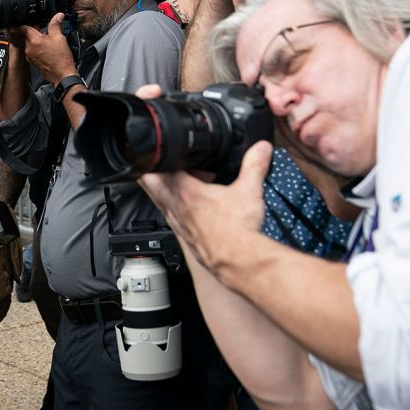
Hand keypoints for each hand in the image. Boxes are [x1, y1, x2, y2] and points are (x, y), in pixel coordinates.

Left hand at [18, 12, 78, 85]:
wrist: (62, 76)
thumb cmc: (61, 59)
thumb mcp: (59, 38)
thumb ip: (56, 25)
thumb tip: (58, 16)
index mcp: (33, 41)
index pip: (24, 28)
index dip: (25, 22)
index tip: (23, 19)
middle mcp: (29, 48)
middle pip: (27, 35)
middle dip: (33, 31)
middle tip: (42, 29)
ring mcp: (30, 56)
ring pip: (30, 43)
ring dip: (36, 40)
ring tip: (47, 40)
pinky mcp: (33, 62)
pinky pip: (32, 51)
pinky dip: (37, 47)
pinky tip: (47, 48)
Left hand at [138, 136, 272, 281]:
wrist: (239, 262)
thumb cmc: (238, 232)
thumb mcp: (249, 190)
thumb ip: (254, 165)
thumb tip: (261, 148)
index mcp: (185, 192)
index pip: (159, 168)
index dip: (160, 155)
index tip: (163, 147)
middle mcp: (175, 208)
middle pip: (148, 184)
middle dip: (149, 170)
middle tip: (157, 160)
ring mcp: (177, 224)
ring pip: (157, 201)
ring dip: (160, 189)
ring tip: (173, 179)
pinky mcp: (185, 237)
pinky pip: (171, 217)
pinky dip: (174, 208)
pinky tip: (189, 206)